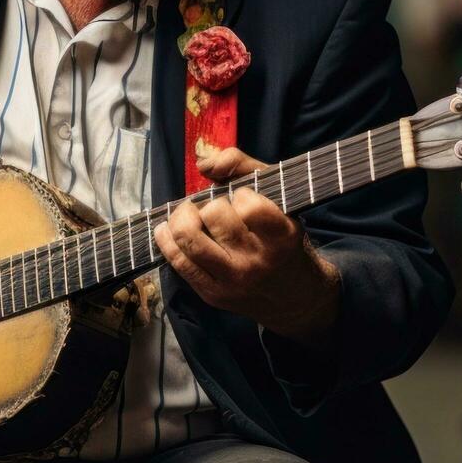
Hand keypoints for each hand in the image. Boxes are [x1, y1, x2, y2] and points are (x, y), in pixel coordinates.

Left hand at [154, 148, 339, 350]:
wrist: (295, 298)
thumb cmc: (285, 240)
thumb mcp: (280, 198)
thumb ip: (244, 167)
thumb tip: (204, 164)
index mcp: (281, 237)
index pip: (249, 206)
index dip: (242, 195)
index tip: (245, 199)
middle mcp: (257, 261)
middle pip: (214, 215)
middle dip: (211, 205)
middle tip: (217, 209)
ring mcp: (232, 281)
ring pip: (190, 238)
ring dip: (182, 217)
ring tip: (188, 214)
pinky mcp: (213, 295)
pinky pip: (179, 262)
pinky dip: (166, 240)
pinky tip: (166, 228)